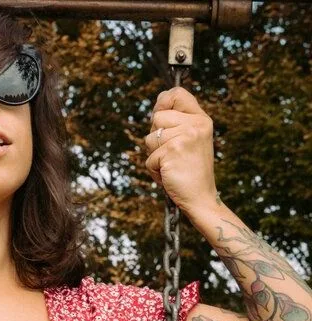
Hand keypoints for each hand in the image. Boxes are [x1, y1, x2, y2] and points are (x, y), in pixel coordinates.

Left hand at [144, 86, 218, 214]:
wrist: (201, 198)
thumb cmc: (191, 172)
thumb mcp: (191, 141)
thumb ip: (178, 123)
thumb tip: (157, 107)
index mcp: (201, 119)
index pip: (177, 94)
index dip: (163, 101)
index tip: (159, 111)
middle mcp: (195, 125)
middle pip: (157, 117)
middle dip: (156, 136)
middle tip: (170, 152)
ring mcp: (184, 137)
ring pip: (150, 138)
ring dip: (154, 156)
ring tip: (171, 165)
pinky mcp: (172, 152)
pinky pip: (149, 158)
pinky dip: (154, 170)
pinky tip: (169, 175)